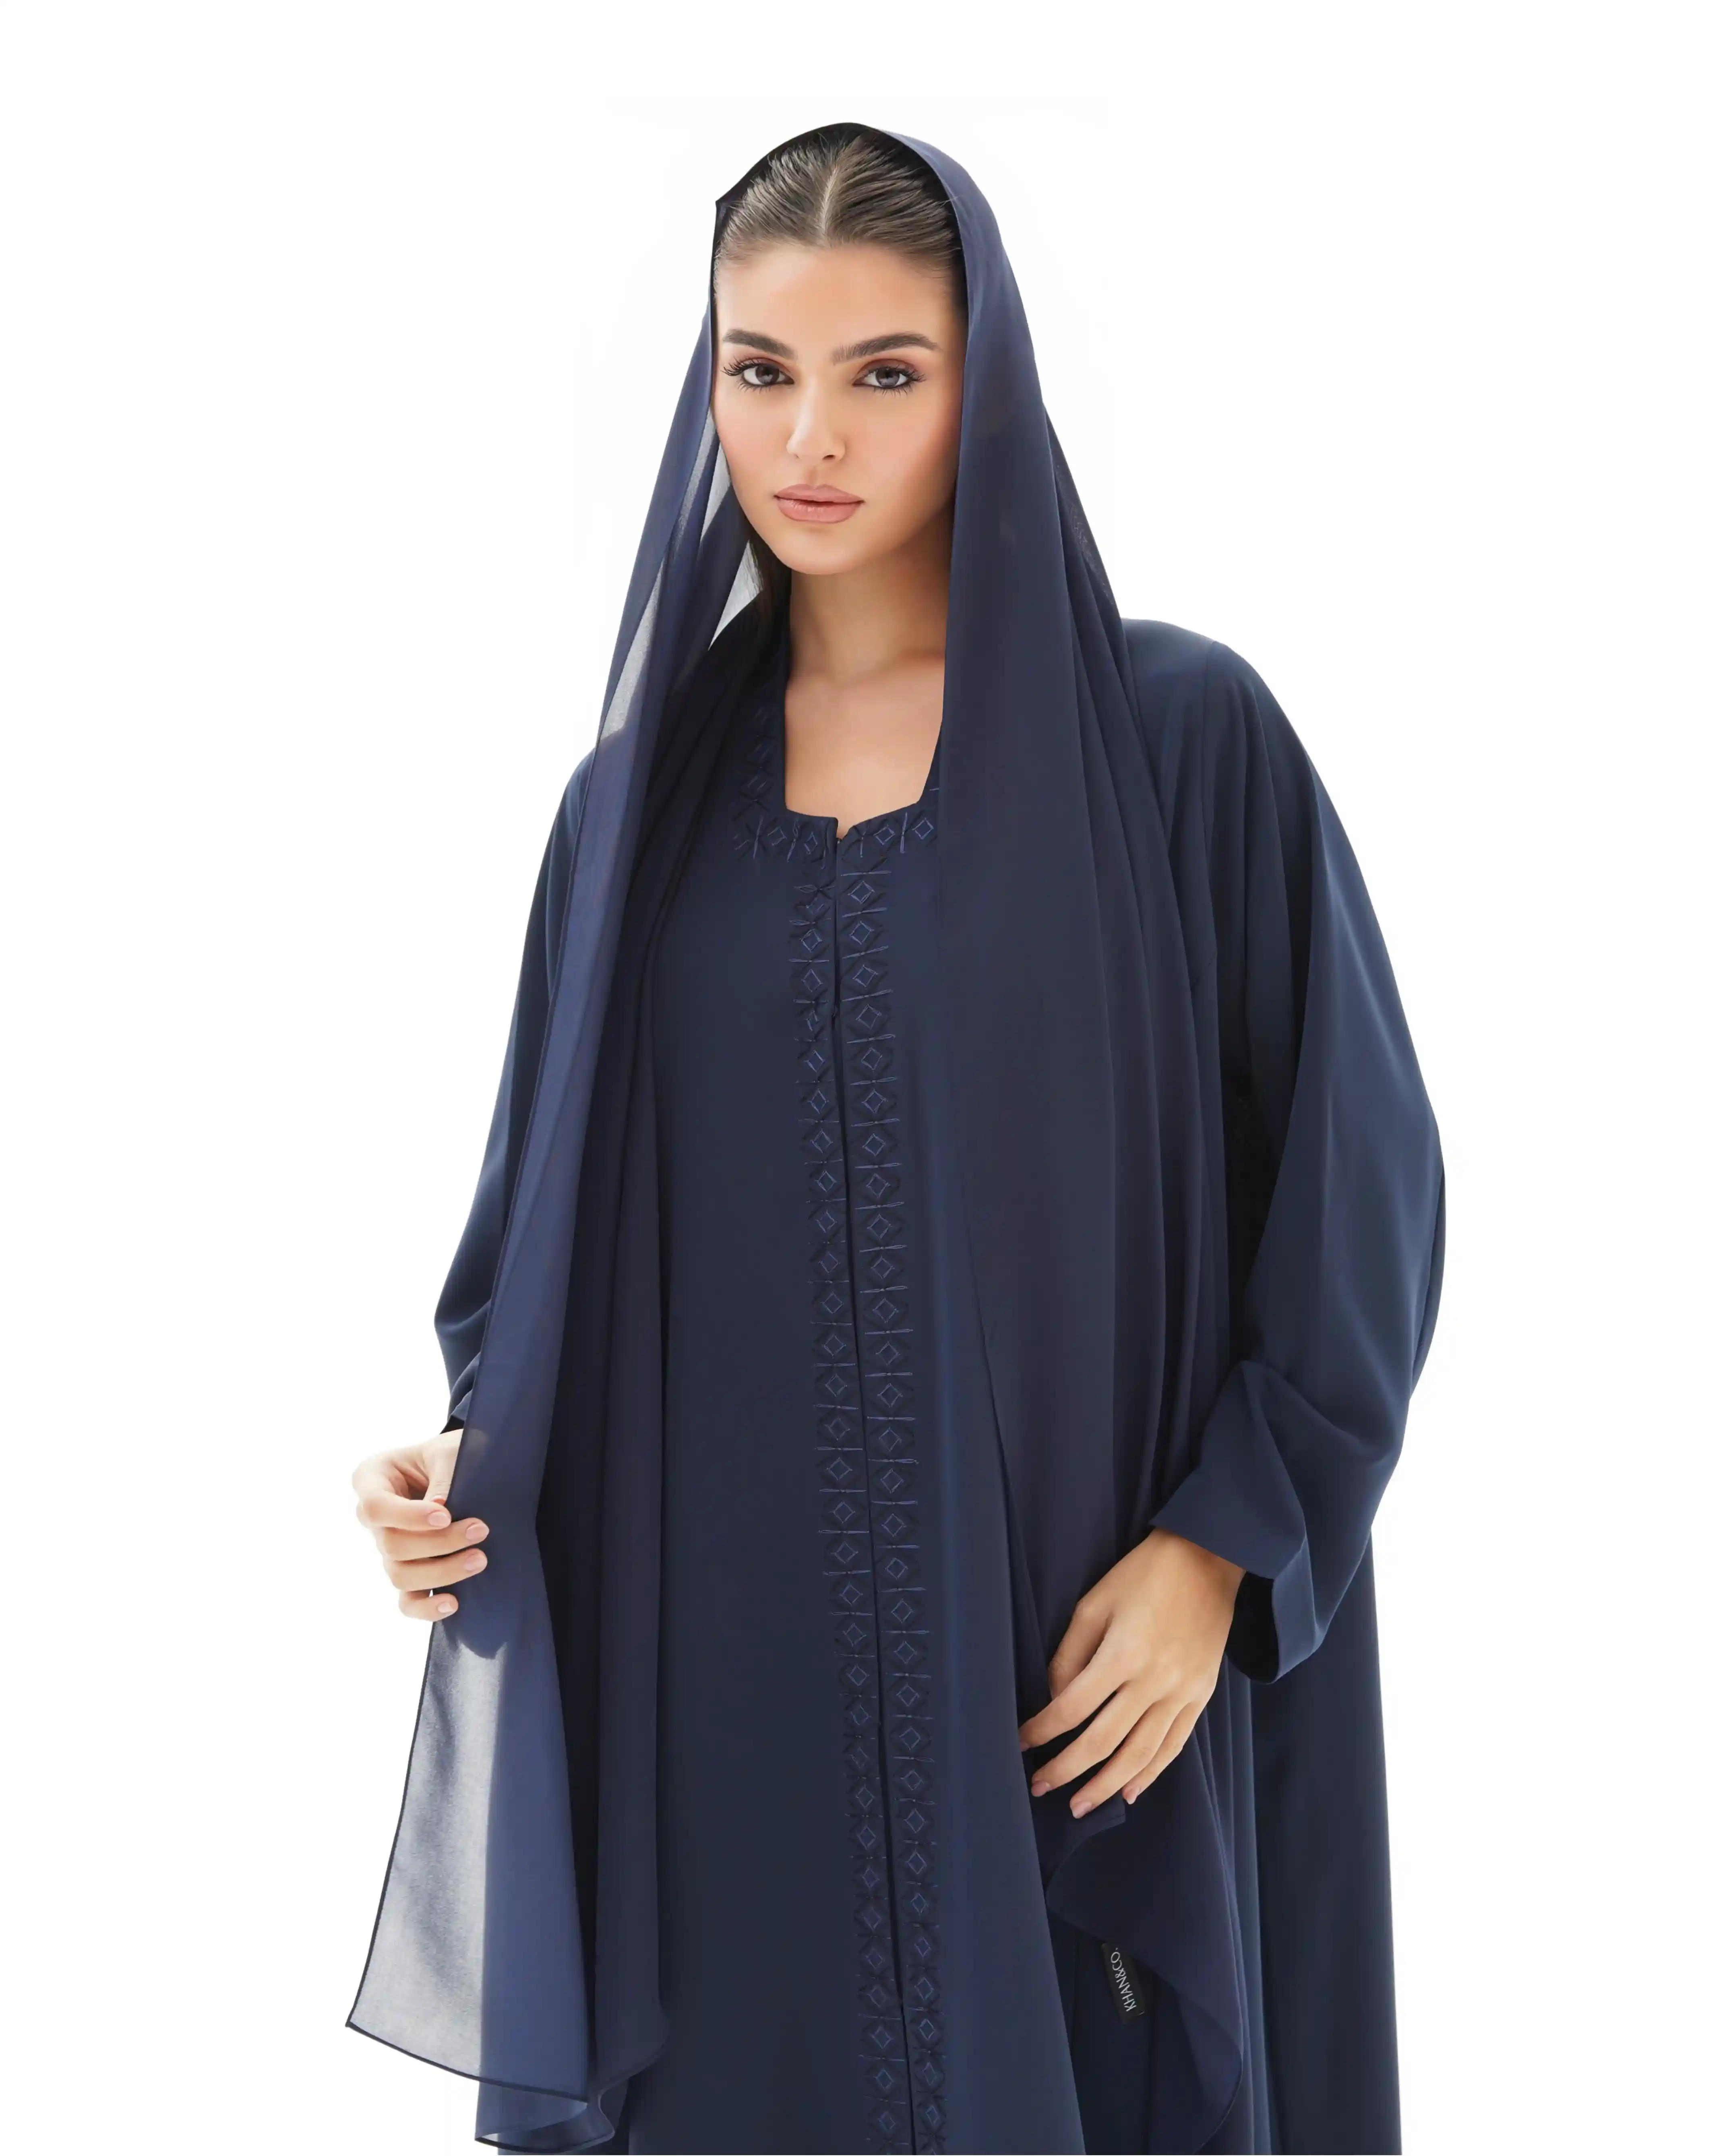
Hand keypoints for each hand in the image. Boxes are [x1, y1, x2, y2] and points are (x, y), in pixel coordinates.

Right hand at [351, 1433, 488, 1620]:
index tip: (446, 1515)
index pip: (375, 1506)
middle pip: (391, 1545)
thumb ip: (444, 1477)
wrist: (467, 1465)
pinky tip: (453, 1603)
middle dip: (438, 1543)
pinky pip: (407, 1600)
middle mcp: (375, 1518)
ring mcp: (389, 1547)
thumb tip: (438, 1509)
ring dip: (442, 1572)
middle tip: (481, 1530)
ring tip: (479, 1559)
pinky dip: (426, 1608)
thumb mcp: (451, 1451)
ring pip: (400, 1575)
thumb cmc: (452, 1451)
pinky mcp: (410, 1570)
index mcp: (372, 1479)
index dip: (408, 1517)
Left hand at [1016, 1528, 1245, 1814]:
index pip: (1072, 1709)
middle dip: (1067, 1769)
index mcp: (1122, 1655)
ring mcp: (1181, 1693)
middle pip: (1103, 1741)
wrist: (1208, 1560)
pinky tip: (1130, 1791)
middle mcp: (1154, 1681)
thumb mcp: (1094, 1603)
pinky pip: (1174, 1745)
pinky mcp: (1201, 1696)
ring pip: (1139, 1754)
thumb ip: (1070, 1654)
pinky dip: (1151, 1772)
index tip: (1021, 1742)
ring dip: (1106, 1785)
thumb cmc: (1144, 1575)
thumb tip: (1055, 1698)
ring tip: (1079, 1806)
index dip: (1042, 1731)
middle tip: (1040, 1787)